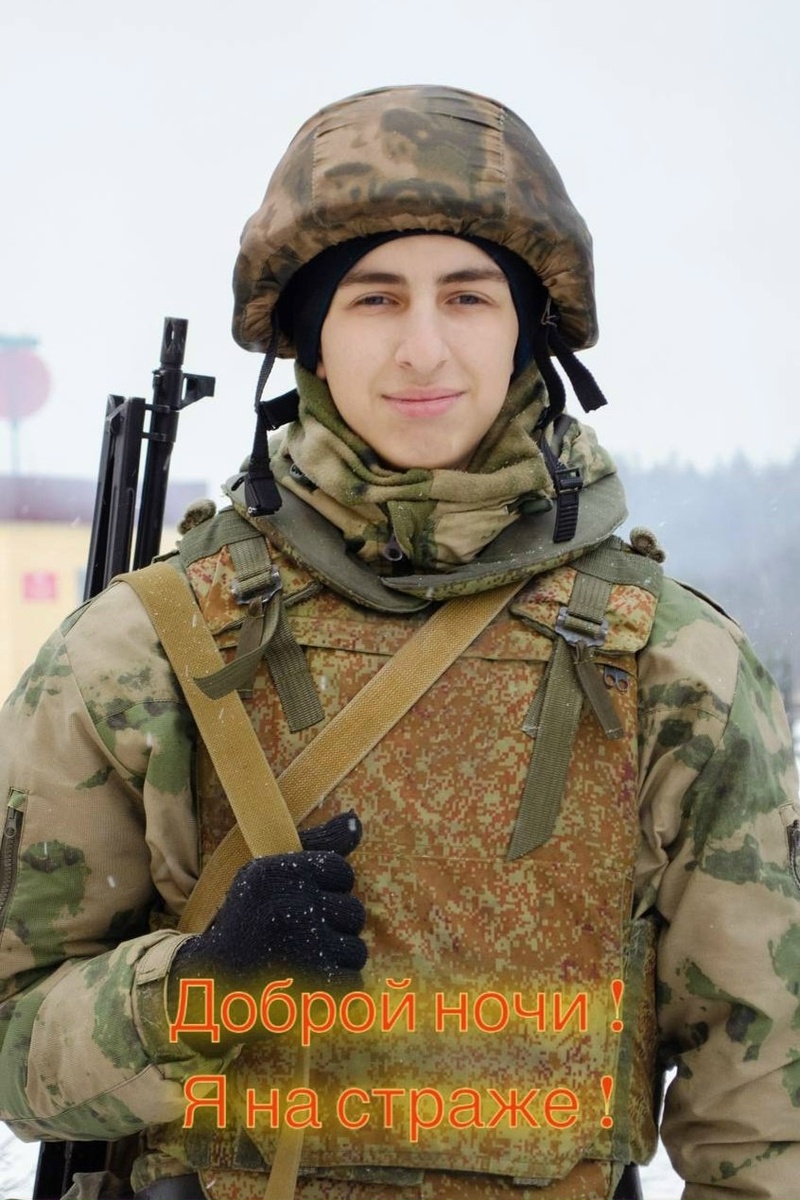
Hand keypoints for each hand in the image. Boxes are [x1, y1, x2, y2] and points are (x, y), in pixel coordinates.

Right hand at [169, 812, 365, 1045]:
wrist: (208, 986)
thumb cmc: (247, 922)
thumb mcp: (268, 875)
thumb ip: (316, 845)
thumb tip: (355, 821)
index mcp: (277, 873)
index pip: (341, 870)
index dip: (330, 888)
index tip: (306, 902)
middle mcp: (291, 906)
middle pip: (354, 912)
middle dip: (334, 927)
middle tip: (300, 938)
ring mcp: (303, 948)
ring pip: (356, 950)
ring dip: (335, 960)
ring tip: (301, 963)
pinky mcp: (311, 986)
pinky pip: (352, 982)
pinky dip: (335, 988)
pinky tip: (306, 985)